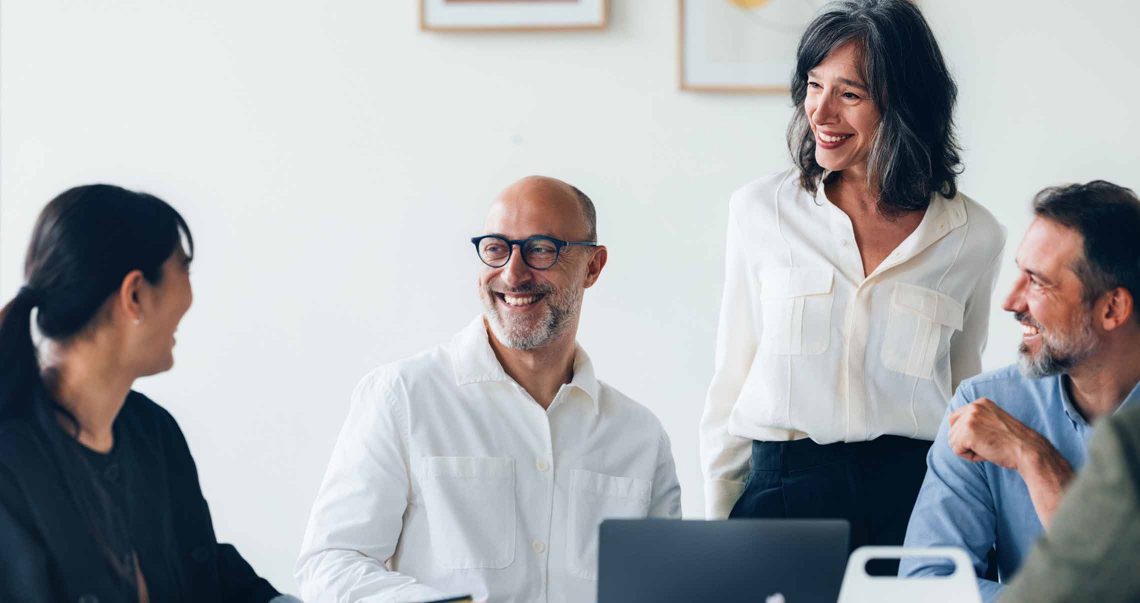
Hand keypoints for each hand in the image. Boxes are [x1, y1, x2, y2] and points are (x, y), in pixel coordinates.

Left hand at [948, 397, 1073, 525]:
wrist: (1028, 450)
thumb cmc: (1013, 442)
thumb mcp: (993, 422)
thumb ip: (977, 421)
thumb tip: (955, 431)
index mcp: (980, 403)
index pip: (955, 418)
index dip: (964, 434)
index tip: (983, 438)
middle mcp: (974, 407)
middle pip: (952, 430)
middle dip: (965, 442)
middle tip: (986, 445)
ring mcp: (970, 418)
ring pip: (953, 441)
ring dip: (968, 450)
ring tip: (988, 448)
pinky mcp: (968, 432)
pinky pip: (956, 450)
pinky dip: (969, 456)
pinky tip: (985, 452)